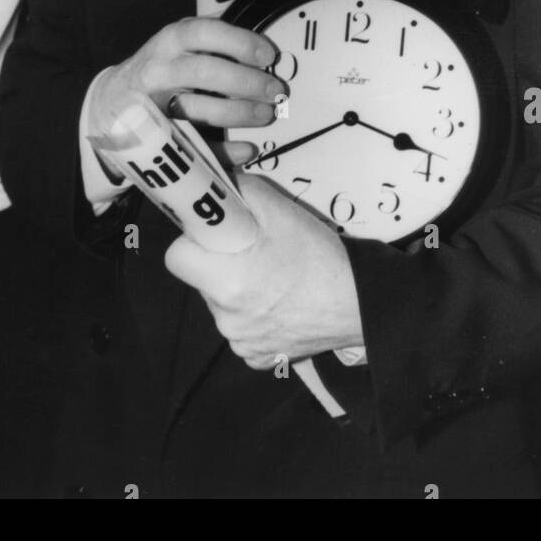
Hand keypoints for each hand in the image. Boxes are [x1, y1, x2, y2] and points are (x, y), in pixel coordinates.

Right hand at [96, 18, 287, 131]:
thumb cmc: (159, 69)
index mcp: (170, 41)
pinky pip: (193, 147)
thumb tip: (259, 34)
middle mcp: (160, 69)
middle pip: (204, 71)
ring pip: (197, 109)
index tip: (267, 55)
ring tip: (266, 115)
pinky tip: (246, 149)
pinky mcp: (157, 137)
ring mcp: (156, 104)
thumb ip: (211, 36)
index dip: (238, 42)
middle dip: (246, 82)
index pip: (204, 32)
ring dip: (238, 113)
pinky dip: (223, 151)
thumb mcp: (178, 42)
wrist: (111, 102)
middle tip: (275, 91)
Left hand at [164, 174, 364, 367]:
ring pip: (222, 304)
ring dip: (238, 288)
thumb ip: (240, 189)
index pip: (176, 257)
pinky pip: (242, 330)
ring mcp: (240, 343)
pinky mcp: (259, 359)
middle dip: (221, 261)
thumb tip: (216, 180)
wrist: (363, 303)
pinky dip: (255, 316)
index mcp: (224, 282)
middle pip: (202, 279)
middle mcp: (224, 319)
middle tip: (255, 249)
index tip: (218, 232)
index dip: (193, 239)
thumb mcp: (280, 210)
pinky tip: (283, 304)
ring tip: (276, 276)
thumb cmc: (319, 255)